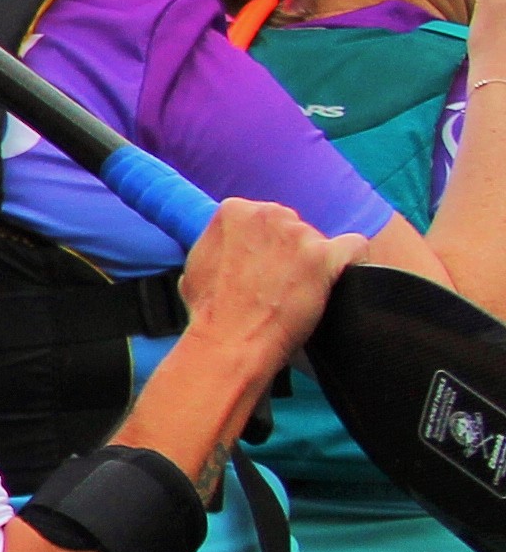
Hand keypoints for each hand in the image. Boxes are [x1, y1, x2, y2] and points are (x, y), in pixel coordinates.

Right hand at [182, 196, 358, 367]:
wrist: (229, 340)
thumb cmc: (211, 311)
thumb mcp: (197, 264)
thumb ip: (221, 243)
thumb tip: (232, 245)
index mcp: (234, 211)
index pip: (262, 218)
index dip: (262, 246)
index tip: (259, 267)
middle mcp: (268, 214)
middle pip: (292, 226)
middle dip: (288, 252)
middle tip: (277, 283)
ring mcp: (299, 234)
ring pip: (319, 241)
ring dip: (312, 264)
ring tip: (297, 294)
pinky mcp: (325, 257)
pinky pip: (355, 247)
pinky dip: (350, 262)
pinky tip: (338, 279)